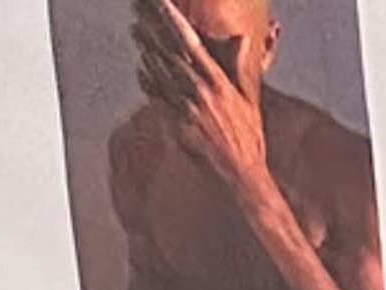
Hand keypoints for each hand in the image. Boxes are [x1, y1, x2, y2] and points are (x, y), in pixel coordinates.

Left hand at [134, 0, 271, 191]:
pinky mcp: (175, 123)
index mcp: (218, 83)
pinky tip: (140, 65)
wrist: (240, 176)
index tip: (160, 2)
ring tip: (135, 30)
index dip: (173, 19)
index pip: (190, 42)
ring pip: (158, 70)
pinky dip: (146, 79)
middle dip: (151, 28)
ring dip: (144, 47)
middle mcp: (199, 91)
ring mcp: (185, 108)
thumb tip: (243, 38)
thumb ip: (241, 67)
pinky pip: (155, 96)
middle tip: (137, 10)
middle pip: (168, 51)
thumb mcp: (250, 100)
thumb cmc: (248, 139)